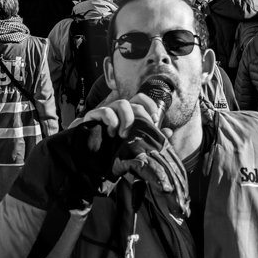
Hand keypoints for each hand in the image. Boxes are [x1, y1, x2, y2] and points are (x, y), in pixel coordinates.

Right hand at [72, 94, 188, 213]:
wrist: (89, 159)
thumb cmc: (113, 150)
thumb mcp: (134, 144)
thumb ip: (150, 137)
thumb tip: (168, 132)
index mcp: (129, 114)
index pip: (140, 98)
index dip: (149, 104)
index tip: (153, 119)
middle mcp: (118, 111)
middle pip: (133, 102)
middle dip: (139, 116)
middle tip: (137, 131)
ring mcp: (106, 112)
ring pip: (121, 104)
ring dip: (126, 119)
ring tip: (123, 134)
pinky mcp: (94, 117)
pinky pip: (105, 111)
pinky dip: (111, 120)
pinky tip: (112, 133)